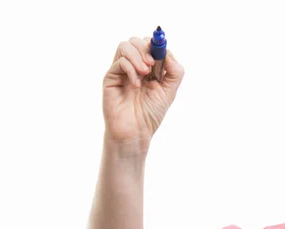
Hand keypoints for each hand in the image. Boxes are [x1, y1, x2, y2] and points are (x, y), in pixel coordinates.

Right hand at [102, 36, 184, 152]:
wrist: (136, 131)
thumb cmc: (150, 113)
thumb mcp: (169, 91)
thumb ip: (174, 72)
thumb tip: (168, 53)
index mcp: (148, 68)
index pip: (150, 45)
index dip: (157, 45)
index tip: (162, 54)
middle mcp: (133, 66)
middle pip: (136, 41)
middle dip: (146, 49)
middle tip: (152, 65)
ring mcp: (121, 71)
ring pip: (124, 46)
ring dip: (137, 56)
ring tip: (145, 73)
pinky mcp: (111, 78)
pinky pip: (119, 62)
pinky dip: (130, 70)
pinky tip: (136, 85)